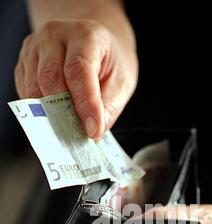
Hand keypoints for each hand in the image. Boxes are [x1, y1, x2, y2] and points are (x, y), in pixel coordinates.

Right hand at [14, 19, 137, 138]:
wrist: (96, 44)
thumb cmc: (110, 62)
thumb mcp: (122, 82)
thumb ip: (108, 107)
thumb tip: (92, 133)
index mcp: (86, 35)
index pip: (79, 70)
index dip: (85, 104)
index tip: (93, 130)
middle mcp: (55, 35)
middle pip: (50, 79)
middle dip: (64, 113)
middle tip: (79, 135)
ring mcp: (35, 48)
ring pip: (34, 89)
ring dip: (50, 115)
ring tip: (69, 129)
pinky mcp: (24, 63)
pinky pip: (27, 93)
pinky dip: (40, 110)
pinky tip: (56, 114)